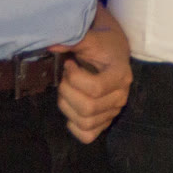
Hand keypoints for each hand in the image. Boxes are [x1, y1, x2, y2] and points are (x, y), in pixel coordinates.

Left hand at [50, 6, 132, 143]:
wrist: (113, 51)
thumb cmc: (103, 44)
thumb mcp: (91, 38)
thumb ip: (74, 40)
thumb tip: (51, 45)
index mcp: (121, 75)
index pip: (96, 89)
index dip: (75, 78)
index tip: (69, 64)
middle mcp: (121, 96)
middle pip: (89, 108)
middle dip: (68, 92)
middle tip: (65, 78)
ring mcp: (113, 111)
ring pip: (86, 122)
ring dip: (67, 107)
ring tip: (66, 91)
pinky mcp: (105, 120)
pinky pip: (88, 135)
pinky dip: (75, 127)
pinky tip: (71, 110)